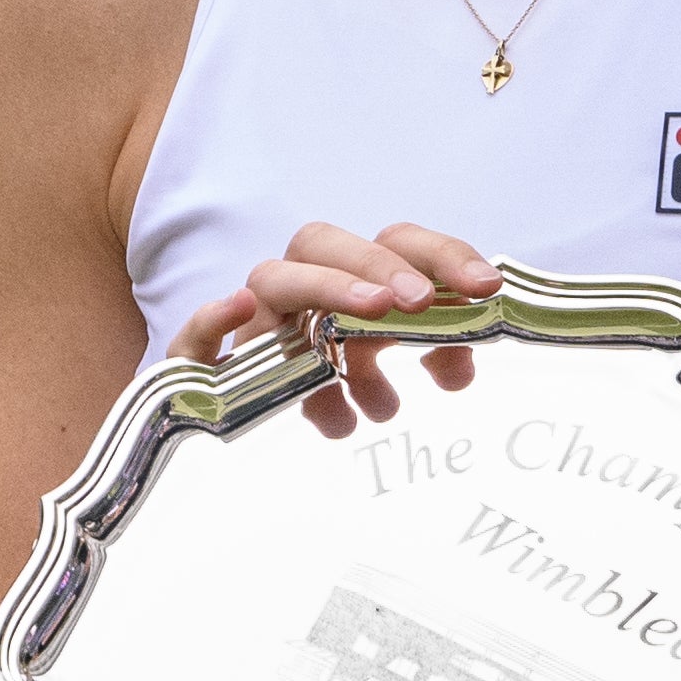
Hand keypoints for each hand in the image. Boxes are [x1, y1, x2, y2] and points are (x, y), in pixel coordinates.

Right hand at [167, 218, 495, 438]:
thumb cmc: (344, 387)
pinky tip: (240, 316)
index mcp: (351, 275)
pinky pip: (192, 338)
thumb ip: (436, 351)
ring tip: (374, 326)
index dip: (444, 257)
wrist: (251, 438)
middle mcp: (301, 286)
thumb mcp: (404, 366)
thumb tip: (461, 365)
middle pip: (324, 243)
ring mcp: (254, 322)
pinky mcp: (208, 366)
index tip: (488, 289)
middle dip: (375, 267)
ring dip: (322, 292)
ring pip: (271, 280)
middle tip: (417, 303)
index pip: (396, 241)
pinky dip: (209, 322)